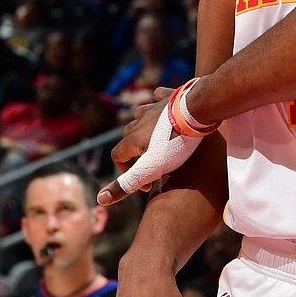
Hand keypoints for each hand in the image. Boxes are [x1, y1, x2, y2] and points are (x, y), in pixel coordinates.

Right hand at [98, 89, 200, 205]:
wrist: (196, 112)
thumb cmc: (174, 144)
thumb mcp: (151, 169)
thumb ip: (127, 184)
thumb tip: (100, 200)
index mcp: (132, 139)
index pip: (117, 154)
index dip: (126, 170)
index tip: (144, 181)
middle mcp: (139, 121)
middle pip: (128, 135)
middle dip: (136, 150)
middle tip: (153, 162)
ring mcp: (155, 107)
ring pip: (140, 114)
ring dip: (143, 125)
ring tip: (156, 137)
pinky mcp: (171, 97)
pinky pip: (159, 96)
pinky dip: (158, 101)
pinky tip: (163, 104)